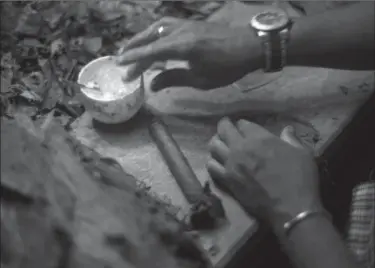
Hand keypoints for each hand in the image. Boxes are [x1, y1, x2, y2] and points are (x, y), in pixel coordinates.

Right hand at [116, 17, 261, 90]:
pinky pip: (166, 25)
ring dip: (142, 38)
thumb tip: (151, 84)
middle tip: (119, 59)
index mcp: (182, 46)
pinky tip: (152, 39)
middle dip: (133, 48)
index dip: (133, 59)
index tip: (119, 66)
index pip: (150, 52)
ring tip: (131, 48)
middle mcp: (180, 31)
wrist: (249, 46)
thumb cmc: (227, 66)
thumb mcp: (200, 79)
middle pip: (149, 37)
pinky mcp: (190, 23)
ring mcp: (185, 24)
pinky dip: (154, 32)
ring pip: (156, 28)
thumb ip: (173, 79)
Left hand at [207, 118, 322, 230]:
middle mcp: (241, 148)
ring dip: (216, 142)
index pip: (242, 124)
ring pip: (213, 146)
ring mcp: (231, 164)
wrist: (290, 209)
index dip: (242, 125)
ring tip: (220, 144)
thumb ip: (291, 140)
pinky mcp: (226, 180)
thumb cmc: (300, 179)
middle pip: (224, 130)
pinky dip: (212, 162)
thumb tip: (287, 129)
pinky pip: (211, 166)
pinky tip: (217, 163)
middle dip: (224, 126)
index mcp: (259, 138)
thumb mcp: (302, 154)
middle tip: (225, 128)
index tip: (243, 127)